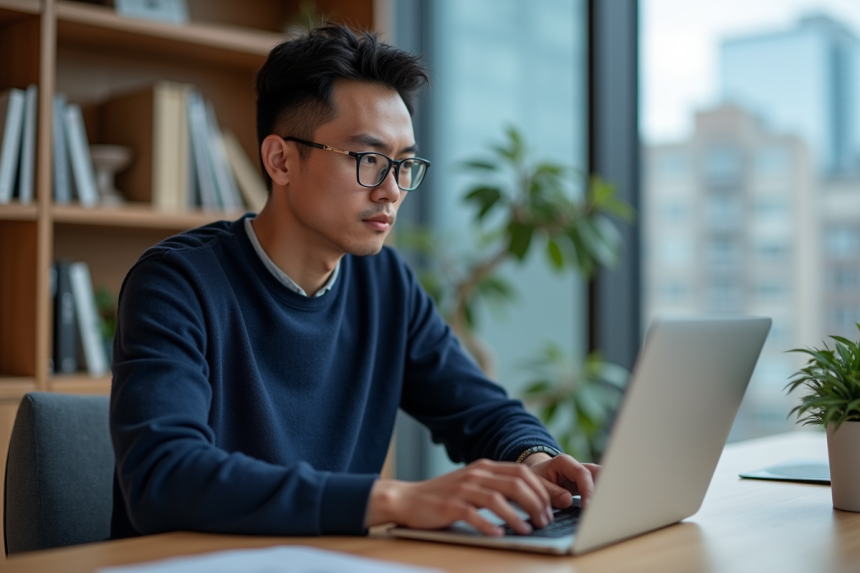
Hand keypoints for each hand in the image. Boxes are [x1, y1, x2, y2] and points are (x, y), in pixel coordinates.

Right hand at [365, 459, 555, 535]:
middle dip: (537, 503)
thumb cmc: (444, 496)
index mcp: (485, 467)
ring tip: (528, 530)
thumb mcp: (473, 484)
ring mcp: (463, 489)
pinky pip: (475, 515)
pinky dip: (490, 526)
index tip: (553, 507)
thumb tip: (530, 499)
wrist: (408, 498)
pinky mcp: (451, 506)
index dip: (542, 489)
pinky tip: (499, 535)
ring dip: (518, 516)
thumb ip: (497, 487)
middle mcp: (476, 474)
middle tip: (545, 521)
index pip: (522, 472)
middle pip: (516, 483)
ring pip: (499, 499)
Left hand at [524, 453, 600, 508]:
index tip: (587, 506)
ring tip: (610, 507)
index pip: (582, 474)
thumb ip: (551, 492)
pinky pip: (598, 488)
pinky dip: (602, 497)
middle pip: (598, 473)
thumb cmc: (535, 479)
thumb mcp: (538, 484)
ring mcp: (583, 475)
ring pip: (602, 479)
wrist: (534, 475)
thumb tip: (568, 501)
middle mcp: (577, 466)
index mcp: (564, 462)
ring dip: (606, 492)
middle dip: (605, 486)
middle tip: (607, 504)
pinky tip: (606, 508)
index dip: (587, 490)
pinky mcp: (586, 485)